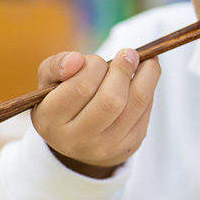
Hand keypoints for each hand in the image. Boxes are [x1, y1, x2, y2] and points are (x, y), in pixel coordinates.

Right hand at [31, 49, 161, 178]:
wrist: (77, 138)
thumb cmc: (63, 99)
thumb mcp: (50, 80)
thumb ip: (57, 64)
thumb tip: (76, 59)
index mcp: (51, 120)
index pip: (81, 87)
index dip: (94, 65)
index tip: (97, 59)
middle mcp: (76, 139)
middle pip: (112, 99)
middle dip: (124, 69)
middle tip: (128, 53)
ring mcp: (105, 146)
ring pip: (136, 103)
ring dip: (147, 75)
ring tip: (145, 60)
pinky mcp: (129, 145)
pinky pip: (146, 110)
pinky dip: (150, 89)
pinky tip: (145, 78)